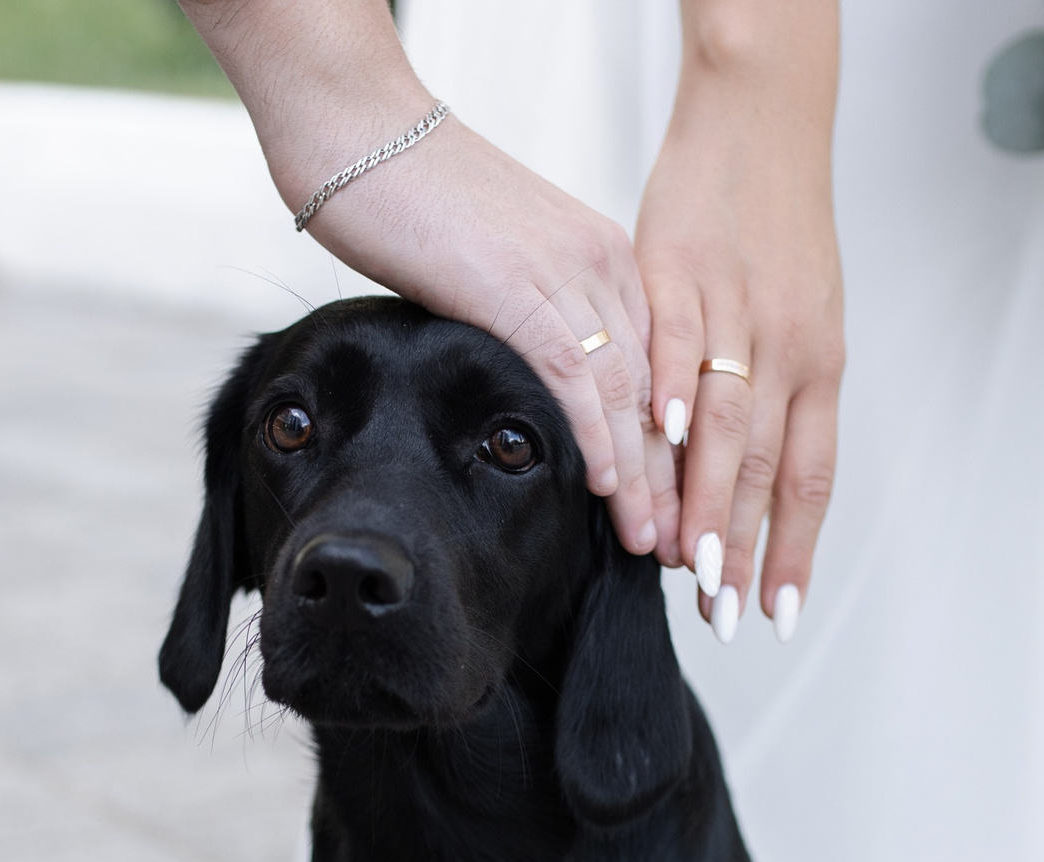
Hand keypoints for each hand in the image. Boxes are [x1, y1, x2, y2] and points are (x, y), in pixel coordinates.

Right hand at [302, 120, 677, 561]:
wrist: (364, 136)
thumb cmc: (416, 197)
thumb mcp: (499, 266)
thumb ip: (533, 318)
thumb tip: (533, 385)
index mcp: (606, 257)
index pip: (660, 370)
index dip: (675, 448)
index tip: (678, 508)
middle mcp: (603, 263)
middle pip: (658, 390)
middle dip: (674, 476)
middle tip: (679, 544)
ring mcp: (566, 274)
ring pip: (627, 394)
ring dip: (643, 476)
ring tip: (648, 537)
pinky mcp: (519, 289)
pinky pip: (574, 378)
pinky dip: (593, 438)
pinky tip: (601, 486)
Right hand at [638, 0, 843, 637]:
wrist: (762, 122)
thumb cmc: (773, 226)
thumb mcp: (797, 318)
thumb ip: (772, 397)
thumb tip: (749, 477)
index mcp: (820, 364)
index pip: (808, 478)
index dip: (792, 548)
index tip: (775, 612)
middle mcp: (789, 347)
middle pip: (765, 465)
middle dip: (742, 548)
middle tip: (720, 611)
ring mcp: (736, 312)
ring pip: (723, 421)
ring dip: (703, 496)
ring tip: (683, 559)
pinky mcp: (681, 274)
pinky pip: (675, 345)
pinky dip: (666, 395)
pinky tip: (652, 443)